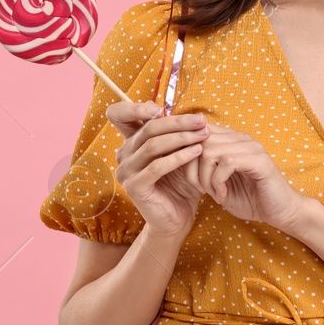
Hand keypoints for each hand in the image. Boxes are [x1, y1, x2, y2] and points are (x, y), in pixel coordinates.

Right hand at [107, 100, 208, 237]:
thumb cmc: (181, 181)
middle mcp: (123, 154)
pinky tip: (197, 151)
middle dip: (178, 122)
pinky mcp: (134, 187)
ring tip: (204, 134)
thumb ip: (178, 134)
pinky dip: (179, 157)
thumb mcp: (180, 152)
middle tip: (201, 121)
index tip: (162, 108)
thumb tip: (194, 115)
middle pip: (148, 128)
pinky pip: (157, 167)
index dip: (135, 107)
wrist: (177, 217)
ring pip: (153, 146)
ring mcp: (126, 171)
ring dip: (182, 138)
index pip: (119, 115)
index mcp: (131, 142)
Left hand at [189, 121, 309, 231]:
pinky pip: (226, 163)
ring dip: (205, 178)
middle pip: (199, 141)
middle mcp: (242, 138)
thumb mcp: (218, 182)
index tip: (190, 178)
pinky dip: (218, 182)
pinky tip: (223, 196)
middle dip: (192, 169)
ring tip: (214, 194)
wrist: (280, 212)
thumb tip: (176, 157)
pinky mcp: (260, 161)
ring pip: (210, 151)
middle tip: (201, 189)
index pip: (197, 132)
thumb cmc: (249, 198)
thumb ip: (203, 167)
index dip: (185, 154)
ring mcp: (252, 148)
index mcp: (232, 140)